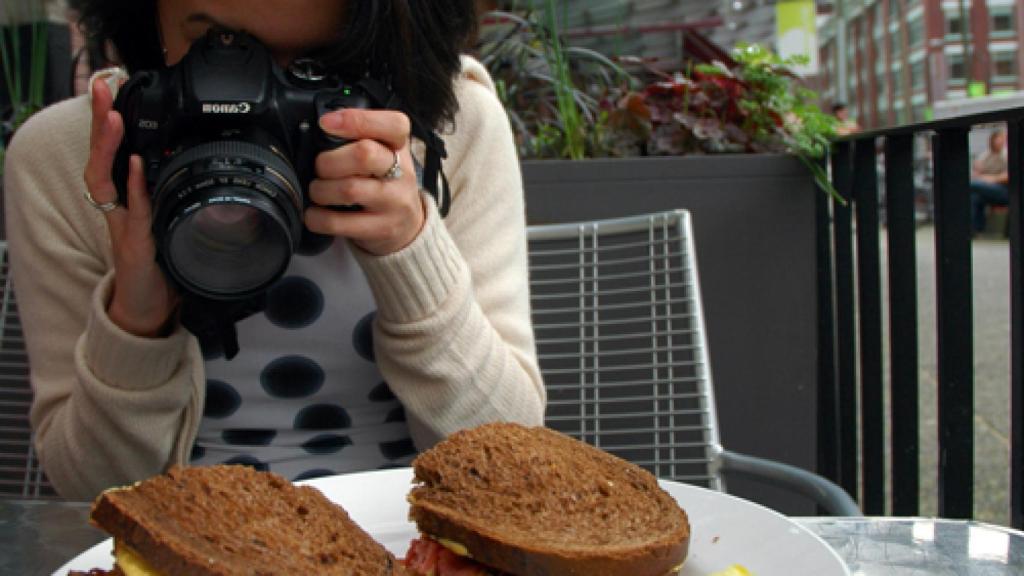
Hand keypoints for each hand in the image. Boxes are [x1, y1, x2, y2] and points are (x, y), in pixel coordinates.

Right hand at [84, 77, 178, 337]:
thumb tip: (190, 162)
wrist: (149, 306)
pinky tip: (135, 166)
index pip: (111, 150)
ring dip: (108, 147)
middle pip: (99, 155)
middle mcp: (116, 206)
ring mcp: (121, 225)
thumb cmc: (158, 263)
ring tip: (112, 117)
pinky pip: (132, 212)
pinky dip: (134, 188)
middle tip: (101, 86)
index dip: (108, 119)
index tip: (111, 86)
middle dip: (99, 119)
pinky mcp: (134, 245)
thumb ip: (170, 192)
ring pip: (104, 179)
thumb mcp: (166, 218)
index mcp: (124, 197)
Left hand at [307, 109, 423, 255]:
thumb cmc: (384, 182)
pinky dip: (317, 217)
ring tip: (318, 191)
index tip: (326, 123)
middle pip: (364, 154)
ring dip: (320, 190)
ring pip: (349, 189)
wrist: (407, 226)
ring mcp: (394, 203)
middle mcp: (402, 173)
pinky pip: (339, 222)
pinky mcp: (383, 229)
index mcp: (399, 147)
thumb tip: (320, 127)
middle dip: (329, 160)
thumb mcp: (382, 153)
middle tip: (320, 169)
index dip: (357, 120)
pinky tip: (315, 214)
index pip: (394, 125)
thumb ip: (358, 137)